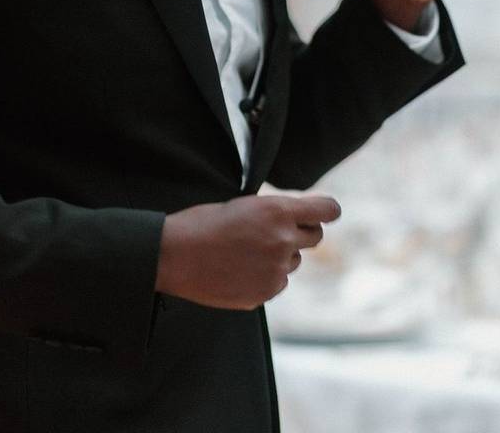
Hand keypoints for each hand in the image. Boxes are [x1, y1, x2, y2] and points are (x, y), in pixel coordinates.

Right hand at [156, 195, 341, 309]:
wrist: (173, 256)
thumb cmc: (202, 224)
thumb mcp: (243, 205)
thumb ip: (275, 213)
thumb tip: (296, 221)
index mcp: (278, 211)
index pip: (327, 211)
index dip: (327, 212)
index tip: (325, 214)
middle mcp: (283, 241)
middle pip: (315, 238)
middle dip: (300, 234)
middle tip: (276, 233)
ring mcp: (275, 270)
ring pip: (293, 263)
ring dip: (279, 257)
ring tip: (244, 253)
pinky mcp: (264, 294)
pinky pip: (276, 284)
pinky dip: (264, 278)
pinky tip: (238, 271)